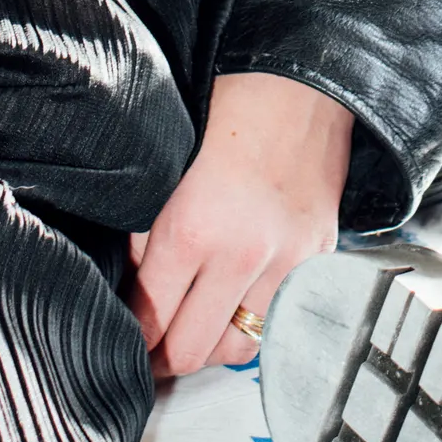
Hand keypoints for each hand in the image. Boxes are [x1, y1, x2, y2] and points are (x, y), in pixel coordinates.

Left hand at [130, 72, 352, 376]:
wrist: (303, 81)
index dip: (131, 341)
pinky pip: (280, 322)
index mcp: (192, 229)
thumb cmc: (230, 109)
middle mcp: (241, 256)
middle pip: (192, 352)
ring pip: (238, 349)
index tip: (124, 344)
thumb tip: (130, 285)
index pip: (150, 321)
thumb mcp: (166, 168)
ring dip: (211, 347)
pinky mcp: (318, 261)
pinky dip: (255, 325)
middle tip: (149, 355)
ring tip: (193, 333)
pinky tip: (237, 309)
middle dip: (163, 359)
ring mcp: (286, 264)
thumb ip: (144, 233)